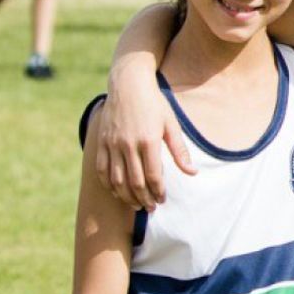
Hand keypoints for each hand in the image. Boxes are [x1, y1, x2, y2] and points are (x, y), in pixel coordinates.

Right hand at [90, 71, 193, 210]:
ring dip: (126, 196)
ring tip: (136, 205)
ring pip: (116, 180)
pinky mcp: (101, 142)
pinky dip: (108, 184)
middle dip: (144, 199)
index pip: (153, 176)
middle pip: (134, 182)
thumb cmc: (155, 104)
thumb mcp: (172, 124)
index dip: (158, 192)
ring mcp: (112, 144)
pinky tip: (117, 192)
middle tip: (151, 208)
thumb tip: (192, 172)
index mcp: (148, 141)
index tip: (162, 200)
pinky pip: (102, 170)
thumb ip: (180, 151)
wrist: (128, 85)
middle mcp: (128, 145)